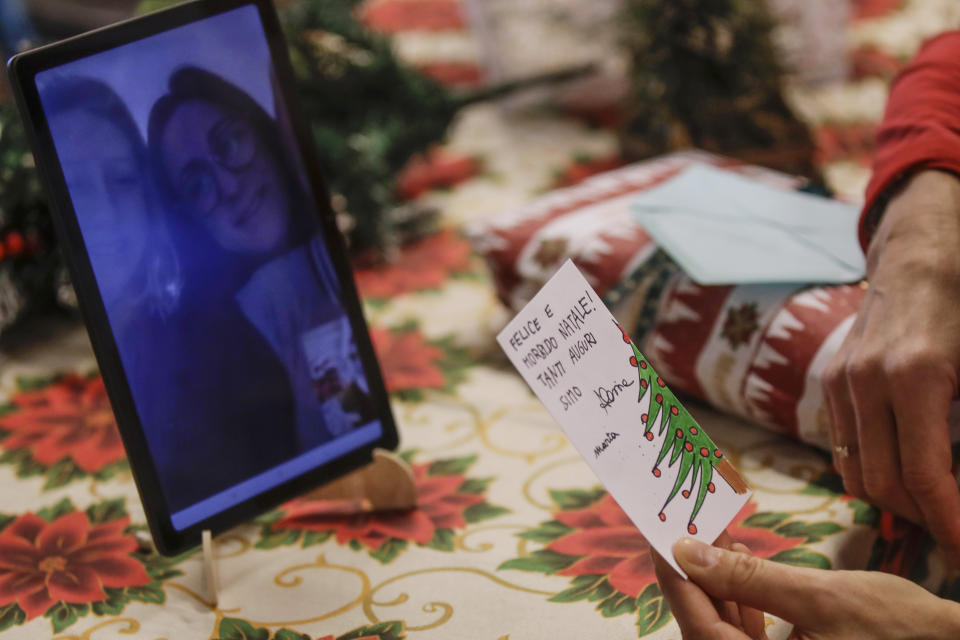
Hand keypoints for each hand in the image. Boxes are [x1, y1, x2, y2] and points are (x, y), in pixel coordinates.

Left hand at [653, 537, 959, 638]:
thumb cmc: (897, 629)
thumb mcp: (819, 597)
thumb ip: (748, 578)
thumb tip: (687, 552)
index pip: (698, 628)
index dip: (674, 580)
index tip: (657, 537)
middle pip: (708, 629)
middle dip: (693, 576)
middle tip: (682, 527)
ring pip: (727, 629)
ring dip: (717, 582)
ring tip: (713, 533)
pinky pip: (751, 633)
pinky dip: (741, 598)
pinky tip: (738, 561)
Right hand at [822, 169, 959, 561]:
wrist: (919, 256)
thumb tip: (958, 478)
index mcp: (914, 377)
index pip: (924, 476)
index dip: (947, 520)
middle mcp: (866, 383)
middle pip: (883, 484)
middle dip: (922, 518)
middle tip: (953, 532)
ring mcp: (840, 381)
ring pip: (854, 472)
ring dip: (892, 501)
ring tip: (929, 507)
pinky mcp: (828, 381)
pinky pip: (842, 447)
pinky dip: (869, 471)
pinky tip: (900, 471)